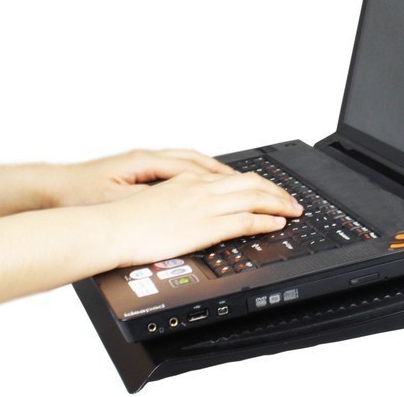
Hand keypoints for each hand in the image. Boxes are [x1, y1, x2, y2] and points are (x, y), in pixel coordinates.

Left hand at [48, 149, 234, 207]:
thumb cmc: (79, 195)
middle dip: (228, 174)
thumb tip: (177, 203)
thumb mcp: (116, 201)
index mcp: (145, 162)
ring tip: (240, 182)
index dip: (222, 180)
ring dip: (216, 172)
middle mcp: (149, 157)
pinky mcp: (141, 169)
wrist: (53, 189)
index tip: (243, 189)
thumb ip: (149, 200)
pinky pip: (180, 166)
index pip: (193, 169)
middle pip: (199, 161)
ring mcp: (146, 161)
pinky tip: (208, 182)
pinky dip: (200, 173)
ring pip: (191, 162)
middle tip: (257, 185)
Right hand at [98, 170, 303, 266]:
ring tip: (292, 210)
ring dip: (278, 203)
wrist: (112, 226)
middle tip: (291, 199)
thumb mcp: (158, 198)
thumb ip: (180, 198)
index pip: (234, 177)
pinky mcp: (204, 226)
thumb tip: (193, 208)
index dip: (258, 183)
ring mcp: (204, 206)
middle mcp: (201, 188)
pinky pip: (245, 221)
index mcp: (190, 180)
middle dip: (276, 191)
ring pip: (254, 198)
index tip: (270, 190)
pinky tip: (276, 224)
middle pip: (251, 183)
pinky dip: (265, 221)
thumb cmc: (127, 217)